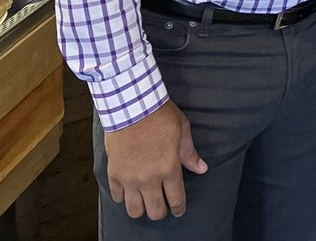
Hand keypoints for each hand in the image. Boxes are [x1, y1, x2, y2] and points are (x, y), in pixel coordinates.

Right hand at [105, 100, 207, 219]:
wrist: (132, 104)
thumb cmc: (159, 114)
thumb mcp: (182, 129)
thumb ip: (190, 153)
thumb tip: (202, 168)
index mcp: (169, 168)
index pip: (176, 200)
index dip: (179, 208)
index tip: (179, 210)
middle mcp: (149, 178)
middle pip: (155, 211)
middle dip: (161, 212)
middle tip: (162, 206)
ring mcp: (130, 178)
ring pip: (134, 211)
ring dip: (141, 208)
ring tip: (144, 200)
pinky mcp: (114, 173)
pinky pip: (117, 197)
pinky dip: (123, 198)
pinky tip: (128, 191)